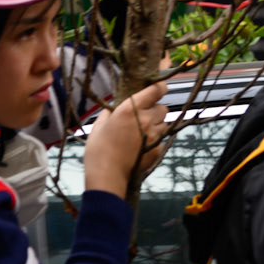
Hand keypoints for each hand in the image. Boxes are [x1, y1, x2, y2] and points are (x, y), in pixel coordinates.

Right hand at [81, 81, 168, 198]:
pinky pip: (161, 140)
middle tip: (143, 117)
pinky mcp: (157, 149)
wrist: (107, 175)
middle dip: (155, 110)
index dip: (160, 87)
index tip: (159, 87)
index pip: (156, 90)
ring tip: (142, 134)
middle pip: (163, 108)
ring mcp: (154, 135)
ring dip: (156, 125)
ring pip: (164, 124)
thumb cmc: (99, 149)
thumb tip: (113, 108)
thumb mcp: (99, 125)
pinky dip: (155, 141)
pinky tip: (142, 147)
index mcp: (131, 108)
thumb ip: (109, 112)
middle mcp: (146, 119)